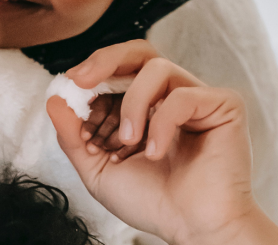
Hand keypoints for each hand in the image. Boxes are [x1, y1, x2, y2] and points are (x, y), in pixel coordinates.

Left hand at [48, 40, 277, 244]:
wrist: (192, 229)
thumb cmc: (152, 201)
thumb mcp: (97, 169)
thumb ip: (73, 135)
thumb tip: (53, 98)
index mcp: (142, 106)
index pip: (114, 71)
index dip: (89, 79)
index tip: (68, 96)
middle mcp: (169, 96)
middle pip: (138, 51)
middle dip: (105, 59)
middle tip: (81, 80)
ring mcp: (197, 98)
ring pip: (157, 67)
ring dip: (132, 103)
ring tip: (128, 141)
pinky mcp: (224, 106)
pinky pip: (184, 95)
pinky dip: (162, 122)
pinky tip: (156, 152)